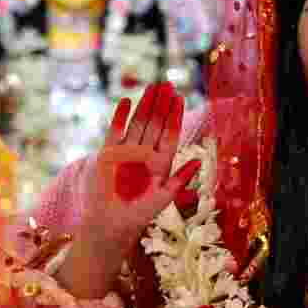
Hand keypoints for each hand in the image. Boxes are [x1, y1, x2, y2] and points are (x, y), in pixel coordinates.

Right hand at [81, 82, 199, 251]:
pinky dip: (120, 116)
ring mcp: (127, 152)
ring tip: (152, 86)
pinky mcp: (108, 154)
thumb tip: (199, 161)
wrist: (111, 224)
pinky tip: (126, 101)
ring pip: (138, 123)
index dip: (175, 116)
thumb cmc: (139, 215)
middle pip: (156, 124)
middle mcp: (145, 154)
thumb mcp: (164, 198)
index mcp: (161, 162)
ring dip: (145, 105)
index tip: (180, 98)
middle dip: (162, 104)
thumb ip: (180, 180)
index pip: (170, 134)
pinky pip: (115, 131)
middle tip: (168, 83)